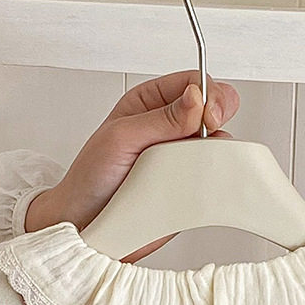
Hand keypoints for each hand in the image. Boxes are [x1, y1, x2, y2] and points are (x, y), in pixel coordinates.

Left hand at [24, 70, 239, 233]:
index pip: (193, 82)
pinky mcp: (189, 182)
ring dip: (214, 149)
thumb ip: (161, 118)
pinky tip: (198, 178)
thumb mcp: (120, 137)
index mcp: (151, 103)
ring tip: (190, 162)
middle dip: (219, 115)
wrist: (85, 223)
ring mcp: (181, 155)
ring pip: (219, 142)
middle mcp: (170, 127)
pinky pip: (214, 174)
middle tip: (208, 132)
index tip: (207, 115)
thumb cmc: (91, 178)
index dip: (208, 94)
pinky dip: (214, 175)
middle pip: (215, 107)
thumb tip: (197, 98)